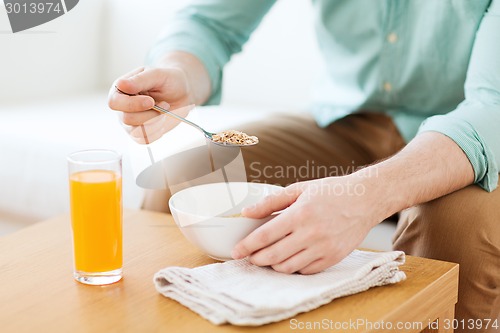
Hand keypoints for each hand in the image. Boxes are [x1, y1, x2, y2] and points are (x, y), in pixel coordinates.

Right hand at [108, 66, 192, 143]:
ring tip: (164, 111)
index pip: (114, 102)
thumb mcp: (157, 74)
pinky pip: (145, 140)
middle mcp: (122, 107)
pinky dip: (157, 132)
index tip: (151, 101)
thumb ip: (139, 80)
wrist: (181, 93)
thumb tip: (121, 84)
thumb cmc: (168, 80)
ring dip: (156, 122)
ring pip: (137, 132)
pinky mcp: (140, 133)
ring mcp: (130, 122)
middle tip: (164, 104)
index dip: (132, 104)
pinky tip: (162, 121)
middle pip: (127, 119)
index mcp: (120, 90)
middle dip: (150, 114)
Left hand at [232, 175, 384, 273]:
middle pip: (273, 256)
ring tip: (267, 258)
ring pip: (288, 267)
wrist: (365, 200)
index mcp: (300, 214)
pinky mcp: (333, 258)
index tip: (236, 251)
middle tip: (250, 256)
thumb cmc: (330, 191)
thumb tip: (247, 212)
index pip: (264, 236)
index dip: (246, 246)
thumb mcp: (299, 189)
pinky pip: (305, 271)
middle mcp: (311, 234)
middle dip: (256, 259)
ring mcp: (323, 248)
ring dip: (273, 265)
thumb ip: (271, 202)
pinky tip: (288, 259)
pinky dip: (293, 268)